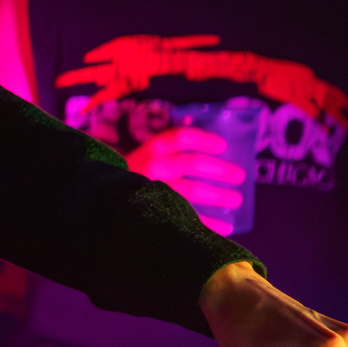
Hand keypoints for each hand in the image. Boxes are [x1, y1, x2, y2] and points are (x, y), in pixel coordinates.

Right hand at [127, 127, 244, 233]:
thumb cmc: (134, 171)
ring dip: (218, 196)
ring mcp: (155, 189)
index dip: (204, 140)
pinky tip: (226, 226)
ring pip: (192, 191)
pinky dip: (208, 223)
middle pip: (192, 164)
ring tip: (236, 200)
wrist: (107, 197)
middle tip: (240, 176)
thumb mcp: (146, 152)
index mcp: (152, 148)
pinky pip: (187, 217)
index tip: (224, 146)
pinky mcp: (156, 210)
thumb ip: (168, 141)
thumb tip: (191, 120)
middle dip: (219, 170)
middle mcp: (154, 166)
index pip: (181, 138)